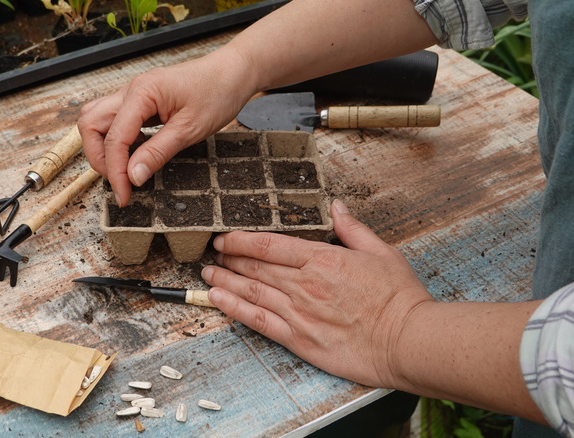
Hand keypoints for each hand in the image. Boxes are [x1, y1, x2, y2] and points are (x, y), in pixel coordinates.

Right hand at [77, 47, 257, 205]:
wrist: (233, 72)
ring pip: (97, 120)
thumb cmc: (217, 92)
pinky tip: (135, 154)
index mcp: (142, 93)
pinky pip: (115, 120)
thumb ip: (157, 152)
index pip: (115, 138)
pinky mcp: (141, 100)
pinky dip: (117, 139)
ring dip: (103, 147)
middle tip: (119, 183)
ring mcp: (134, 93)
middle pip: (91, 125)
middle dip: (99, 158)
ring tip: (123, 170)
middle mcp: (131, 90)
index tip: (124, 195)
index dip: (116, 171)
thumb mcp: (190, 129)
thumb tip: (133, 177)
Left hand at [201, 199, 433, 388]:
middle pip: (255, 266)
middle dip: (229, 258)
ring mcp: (300, 313)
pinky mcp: (300, 340)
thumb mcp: (382, 252)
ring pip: (251, 291)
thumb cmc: (400, 299)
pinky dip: (235, 309)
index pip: (270, 244)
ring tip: (207, 275)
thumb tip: (336, 207)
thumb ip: (353, 229)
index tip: (225, 237)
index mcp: (323, 259)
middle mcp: (305, 285)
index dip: (241, 239)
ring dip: (224, 281)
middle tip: (213, 254)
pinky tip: (218, 300)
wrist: (410, 341)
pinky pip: (259, 322)